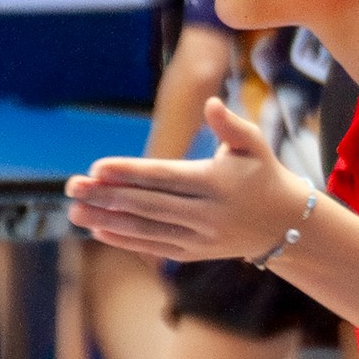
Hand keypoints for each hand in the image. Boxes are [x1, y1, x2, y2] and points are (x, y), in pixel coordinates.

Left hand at [67, 98, 310, 261]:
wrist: (285, 223)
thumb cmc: (263, 173)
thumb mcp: (254, 144)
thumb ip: (231, 125)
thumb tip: (212, 104)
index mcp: (217, 182)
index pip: (164, 176)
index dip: (129, 173)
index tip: (96, 168)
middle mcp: (207, 214)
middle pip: (148, 204)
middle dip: (107, 196)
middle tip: (73, 188)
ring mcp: (200, 237)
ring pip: (147, 228)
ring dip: (107, 221)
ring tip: (75, 211)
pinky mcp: (195, 254)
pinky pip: (155, 246)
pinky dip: (126, 240)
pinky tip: (100, 229)